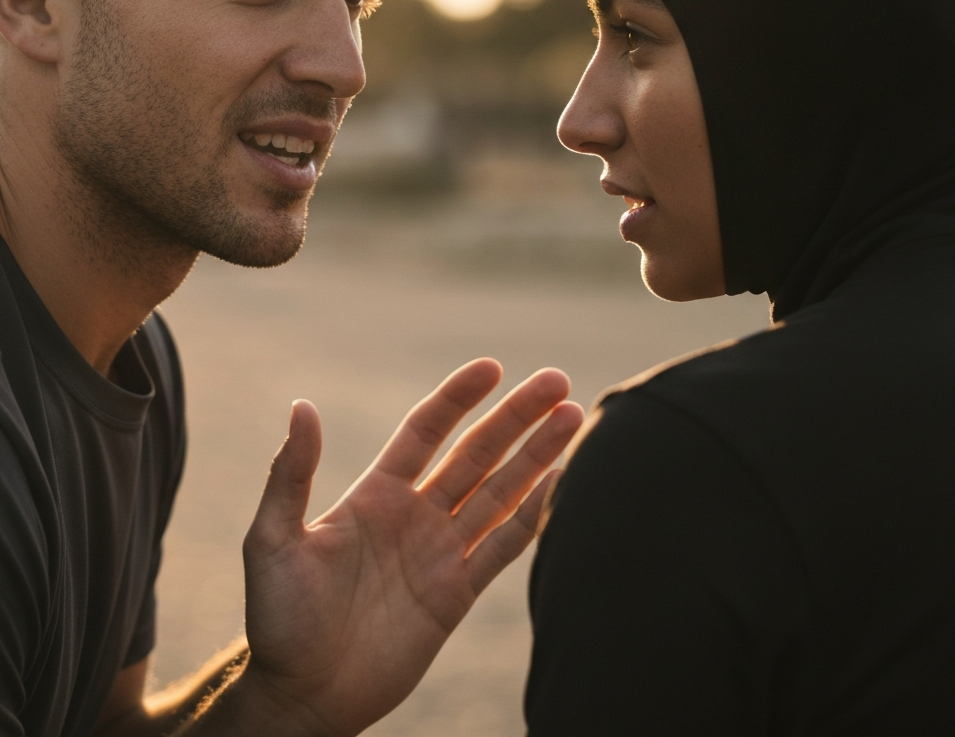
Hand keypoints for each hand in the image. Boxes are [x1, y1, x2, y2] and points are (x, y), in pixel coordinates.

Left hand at [239, 359, 581, 735]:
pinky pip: (503, 547)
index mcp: (376, 494)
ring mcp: (441, 552)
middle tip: (557, 382)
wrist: (303, 697)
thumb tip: (302, 406)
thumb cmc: (277, 619)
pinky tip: (558, 483)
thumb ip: (291, 476)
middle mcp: (415, 514)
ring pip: (501, 491)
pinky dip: (533, 516)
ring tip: (572, 418)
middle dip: (517, 416)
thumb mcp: (272, 541)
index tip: (491, 368)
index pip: (427, 430)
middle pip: (477, 453)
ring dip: (537, 456)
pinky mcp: (458, 594)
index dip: (459, 398)